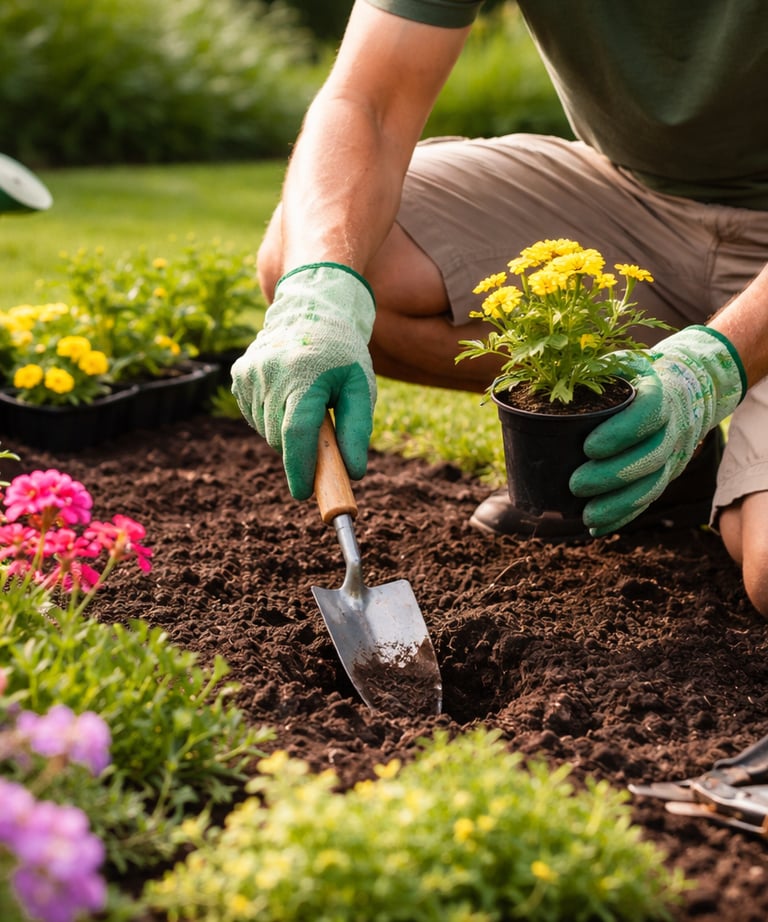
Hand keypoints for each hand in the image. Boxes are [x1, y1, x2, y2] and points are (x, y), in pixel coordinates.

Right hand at [231, 262, 376, 499]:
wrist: (310, 311)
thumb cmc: (343, 353)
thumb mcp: (361, 387)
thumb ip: (358, 430)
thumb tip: (355, 472)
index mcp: (304, 374)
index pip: (297, 433)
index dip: (300, 468)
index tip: (305, 494)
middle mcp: (270, 372)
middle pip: (281, 438)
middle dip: (301, 451)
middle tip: (322, 438)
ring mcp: (250, 373)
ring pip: (267, 431)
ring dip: (288, 432)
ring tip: (307, 403)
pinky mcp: (239, 376)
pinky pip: (256, 417)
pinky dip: (273, 418)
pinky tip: (289, 395)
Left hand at [569, 325, 745, 534]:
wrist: (685, 388)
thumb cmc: (637, 375)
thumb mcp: (619, 364)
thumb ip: (590, 375)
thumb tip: (542, 388)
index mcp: (661, 393)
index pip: (648, 414)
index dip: (621, 433)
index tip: (588, 447)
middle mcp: (673, 427)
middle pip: (650, 458)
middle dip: (612, 476)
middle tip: (575, 485)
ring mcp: (673, 455)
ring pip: (653, 486)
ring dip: (619, 505)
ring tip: (587, 516)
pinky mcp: (667, 474)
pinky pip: (648, 500)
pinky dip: (623, 517)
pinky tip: (597, 529)